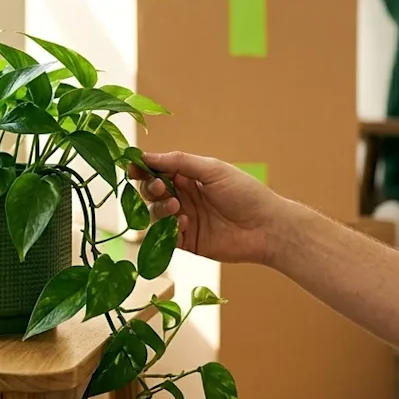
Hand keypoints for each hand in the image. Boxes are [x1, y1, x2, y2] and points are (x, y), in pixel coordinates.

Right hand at [129, 150, 285, 264]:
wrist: (266, 227)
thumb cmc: (245, 193)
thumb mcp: (212, 170)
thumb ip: (179, 162)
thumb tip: (148, 156)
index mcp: (190, 177)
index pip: (158, 171)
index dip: (143, 169)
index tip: (132, 167)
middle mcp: (184, 197)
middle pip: (152, 193)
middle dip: (150, 189)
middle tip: (160, 188)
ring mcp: (185, 220)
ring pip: (155, 214)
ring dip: (160, 209)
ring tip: (176, 208)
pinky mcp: (188, 242)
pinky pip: (166, 237)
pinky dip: (169, 230)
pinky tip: (184, 224)